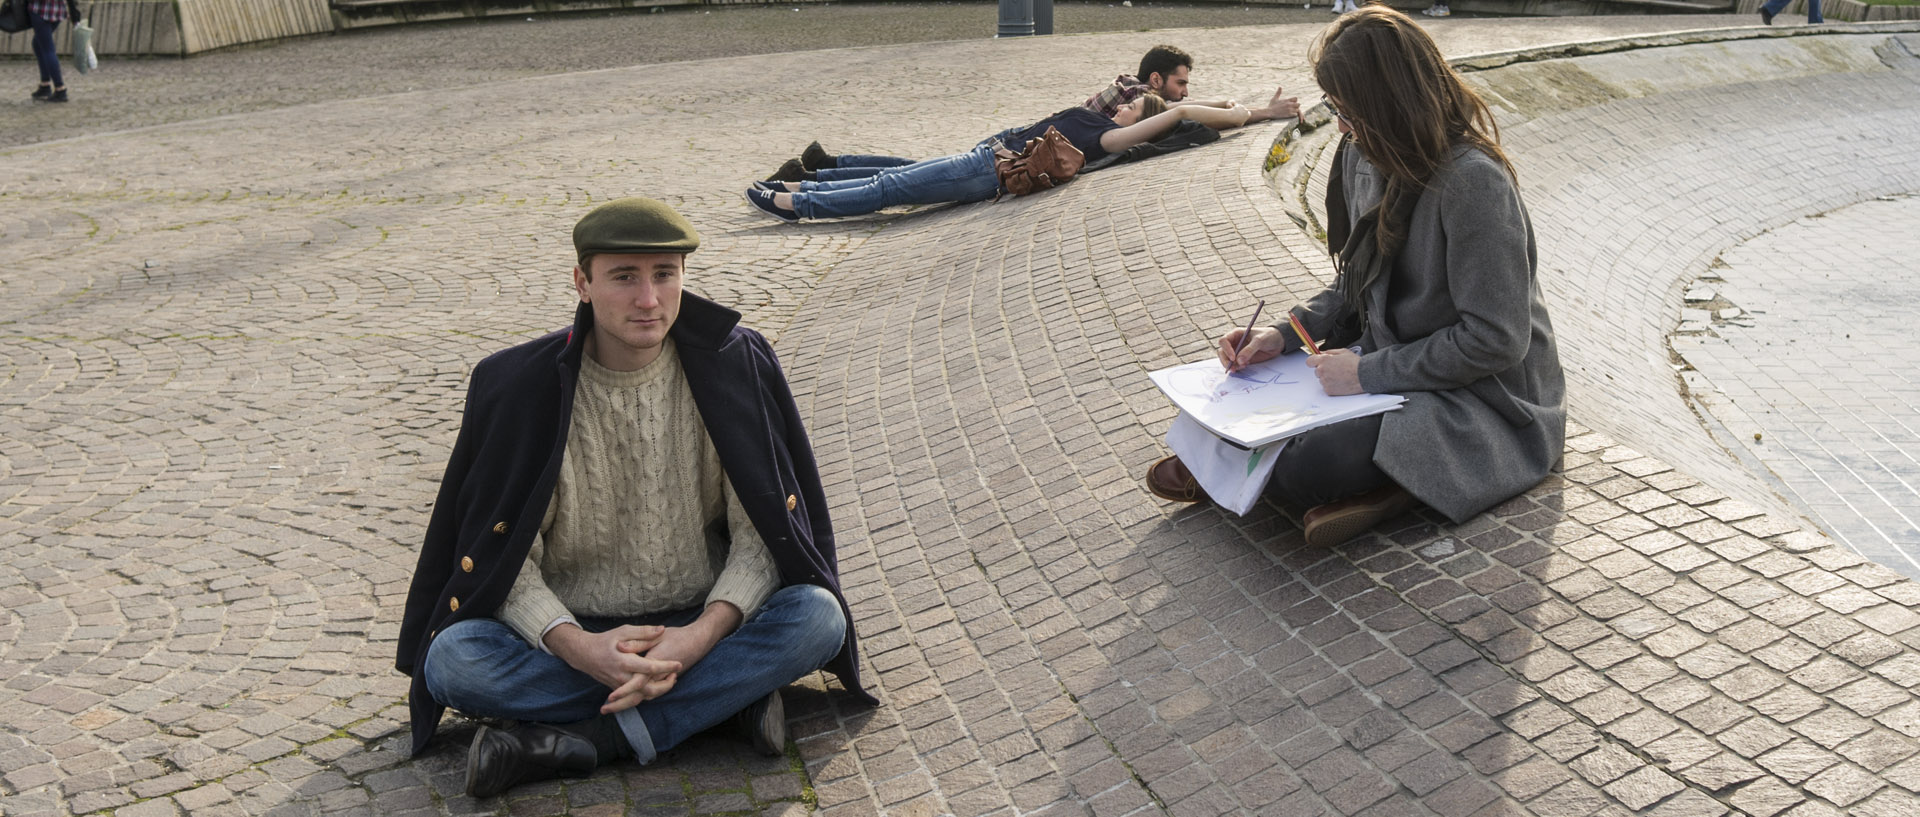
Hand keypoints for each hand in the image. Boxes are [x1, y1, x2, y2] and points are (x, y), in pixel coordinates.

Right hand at [545, 624, 682, 712]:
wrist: (584, 655)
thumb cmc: (606, 640)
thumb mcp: (624, 631)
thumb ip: (644, 632)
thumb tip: (662, 630)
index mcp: (624, 661)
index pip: (650, 667)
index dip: (666, 666)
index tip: (679, 663)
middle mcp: (622, 677)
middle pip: (648, 689)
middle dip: (665, 686)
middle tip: (677, 675)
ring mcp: (619, 686)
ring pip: (643, 696)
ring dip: (659, 691)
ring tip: (672, 680)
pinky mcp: (618, 690)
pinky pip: (636, 696)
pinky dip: (649, 693)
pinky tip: (659, 684)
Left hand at [607, 601, 741, 711]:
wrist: (698, 642)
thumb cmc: (678, 636)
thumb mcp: (658, 635)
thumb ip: (640, 639)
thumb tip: (620, 646)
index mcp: (656, 663)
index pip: (638, 681)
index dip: (624, 690)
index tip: (611, 697)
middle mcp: (659, 675)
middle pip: (639, 696)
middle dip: (622, 704)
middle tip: (604, 709)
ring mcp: (662, 680)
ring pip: (644, 697)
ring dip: (628, 703)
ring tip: (610, 707)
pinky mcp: (663, 681)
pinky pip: (650, 694)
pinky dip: (638, 697)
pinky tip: (626, 697)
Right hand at [1218, 326, 1286, 371]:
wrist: (1278, 342)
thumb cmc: (1268, 336)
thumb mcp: (1260, 341)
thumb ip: (1249, 350)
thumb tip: (1239, 361)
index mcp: (1236, 334)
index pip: (1223, 341)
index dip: (1226, 349)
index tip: (1233, 358)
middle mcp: (1234, 343)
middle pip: (1222, 352)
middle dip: (1225, 361)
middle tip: (1232, 368)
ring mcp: (1237, 352)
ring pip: (1227, 360)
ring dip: (1232, 365)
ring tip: (1242, 367)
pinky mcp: (1242, 359)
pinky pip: (1235, 365)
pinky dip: (1237, 367)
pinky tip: (1246, 366)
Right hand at [1255, 86, 1300, 122]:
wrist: (1269, 113)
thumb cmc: (1271, 106)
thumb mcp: (1274, 98)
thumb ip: (1278, 93)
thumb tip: (1280, 87)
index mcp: (1286, 100)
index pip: (1296, 98)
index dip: (1295, 101)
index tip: (1292, 103)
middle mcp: (1289, 104)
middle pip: (1298, 104)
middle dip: (1296, 106)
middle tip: (1292, 109)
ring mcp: (1289, 110)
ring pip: (1297, 110)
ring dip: (1295, 111)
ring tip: (1291, 113)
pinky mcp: (1289, 115)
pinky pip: (1295, 115)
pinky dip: (1294, 115)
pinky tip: (1290, 116)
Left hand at [1307, 348, 1361, 394]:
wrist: (1363, 376)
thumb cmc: (1355, 364)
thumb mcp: (1343, 351)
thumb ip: (1330, 352)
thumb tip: (1322, 353)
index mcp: (1324, 360)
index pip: (1309, 361)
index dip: (1314, 361)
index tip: (1317, 362)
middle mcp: (1322, 371)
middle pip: (1317, 371)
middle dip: (1324, 370)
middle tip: (1335, 369)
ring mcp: (1325, 381)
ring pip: (1322, 379)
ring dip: (1328, 378)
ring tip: (1341, 375)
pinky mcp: (1328, 390)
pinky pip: (1327, 387)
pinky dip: (1332, 385)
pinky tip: (1341, 382)